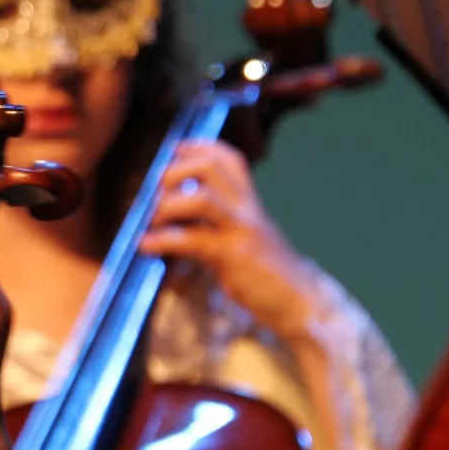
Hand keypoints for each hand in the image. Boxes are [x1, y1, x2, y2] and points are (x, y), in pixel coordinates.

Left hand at [138, 140, 325, 341]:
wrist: (302, 302)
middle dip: (176, 172)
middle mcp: (247, 209)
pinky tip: (146, 246)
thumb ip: (214, 226)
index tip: (174, 148)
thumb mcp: (243, 240)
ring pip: (201, 199)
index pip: (229, 159)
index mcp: (250, 203)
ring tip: (154, 221)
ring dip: (168, 205)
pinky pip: (192, 240)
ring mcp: (242, 231)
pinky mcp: (234, 257)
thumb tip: (176, 222)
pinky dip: (163, 240)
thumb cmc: (269, 274)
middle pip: (211, 168)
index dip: (200, 147)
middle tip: (157, 191)